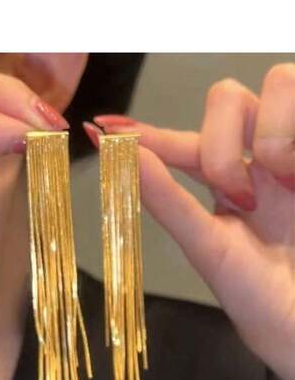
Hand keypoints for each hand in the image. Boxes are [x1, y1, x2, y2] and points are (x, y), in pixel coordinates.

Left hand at [84, 64, 294, 379]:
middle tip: (240, 198)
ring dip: (271, 133)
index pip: (179, 142)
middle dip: (222, 146)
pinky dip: (291, 133)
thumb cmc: (260, 296)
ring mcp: (293, 151)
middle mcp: (257, 159)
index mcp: (225, 181)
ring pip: (277, 83)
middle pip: (227, 98)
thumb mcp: (208, 247)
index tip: (103, 126)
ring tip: (283, 181)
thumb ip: (168, 201)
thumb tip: (125, 158)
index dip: (144, 130)